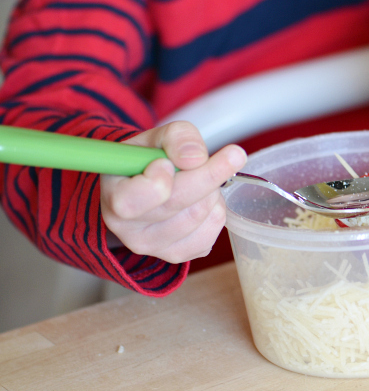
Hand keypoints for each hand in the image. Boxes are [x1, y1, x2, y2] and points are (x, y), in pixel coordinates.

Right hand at [100, 121, 246, 263]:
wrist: (147, 184)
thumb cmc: (149, 159)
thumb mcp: (158, 136)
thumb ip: (177, 137)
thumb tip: (196, 158)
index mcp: (114, 197)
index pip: (135, 200)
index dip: (157, 181)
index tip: (167, 163)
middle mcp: (129, 229)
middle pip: (178, 204)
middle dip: (209, 175)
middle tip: (232, 155)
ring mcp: (154, 247)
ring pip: (202, 215)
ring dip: (213, 191)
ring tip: (200, 179)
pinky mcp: (179, 254)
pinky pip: (212, 230)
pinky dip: (217, 209)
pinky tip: (203, 199)